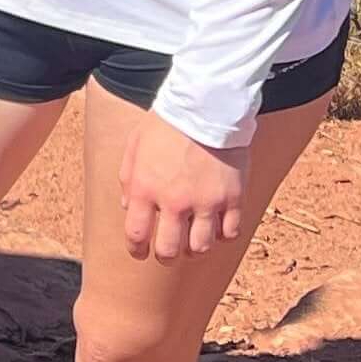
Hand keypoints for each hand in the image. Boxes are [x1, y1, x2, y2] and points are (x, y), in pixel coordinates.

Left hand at [116, 113, 253, 260]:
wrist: (206, 106)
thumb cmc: (166, 123)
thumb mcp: (134, 146)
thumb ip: (128, 179)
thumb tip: (129, 207)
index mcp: (145, 189)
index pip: (136, 235)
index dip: (136, 249)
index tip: (139, 252)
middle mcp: (174, 201)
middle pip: (169, 250)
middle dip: (165, 256)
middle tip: (168, 252)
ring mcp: (206, 202)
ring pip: (200, 246)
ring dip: (194, 248)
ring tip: (193, 240)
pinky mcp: (232, 198)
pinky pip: (229, 232)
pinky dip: (222, 235)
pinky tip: (217, 227)